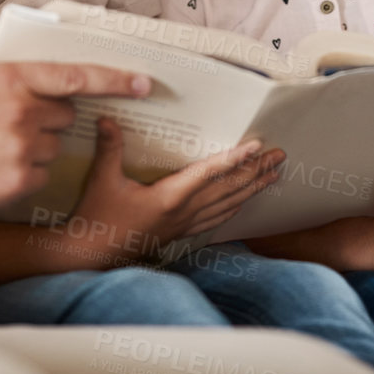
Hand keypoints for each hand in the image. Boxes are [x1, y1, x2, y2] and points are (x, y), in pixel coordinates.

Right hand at [0, 62, 150, 216]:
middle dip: (49, 119)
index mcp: (10, 78)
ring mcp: (21, 148)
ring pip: (53, 148)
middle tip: (12, 124)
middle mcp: (22, 111)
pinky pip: (39, 175)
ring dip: (34, 148)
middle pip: (66, 116)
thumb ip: (7, 79)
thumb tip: (39, 82)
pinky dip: (22, 175)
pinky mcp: (16, 182)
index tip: (145, 84)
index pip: (77, 76)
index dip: (116, 80)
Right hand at [69, 119, 284, 260]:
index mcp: (169, 197)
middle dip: (256, 171)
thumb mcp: (103, 180)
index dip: (235, 158)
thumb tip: (107, 118)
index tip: (256, 146)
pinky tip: (244, 203)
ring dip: (252, 189)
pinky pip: (216, 218)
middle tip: (280, 156)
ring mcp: (184, 224)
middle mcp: (183, 212)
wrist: (92, 255)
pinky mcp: (179, 232)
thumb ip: (109, 148)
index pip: (209, 173)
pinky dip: (234, 208)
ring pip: (227, 204)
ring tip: (273, 176)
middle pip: (228, 188)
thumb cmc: (97, 219)